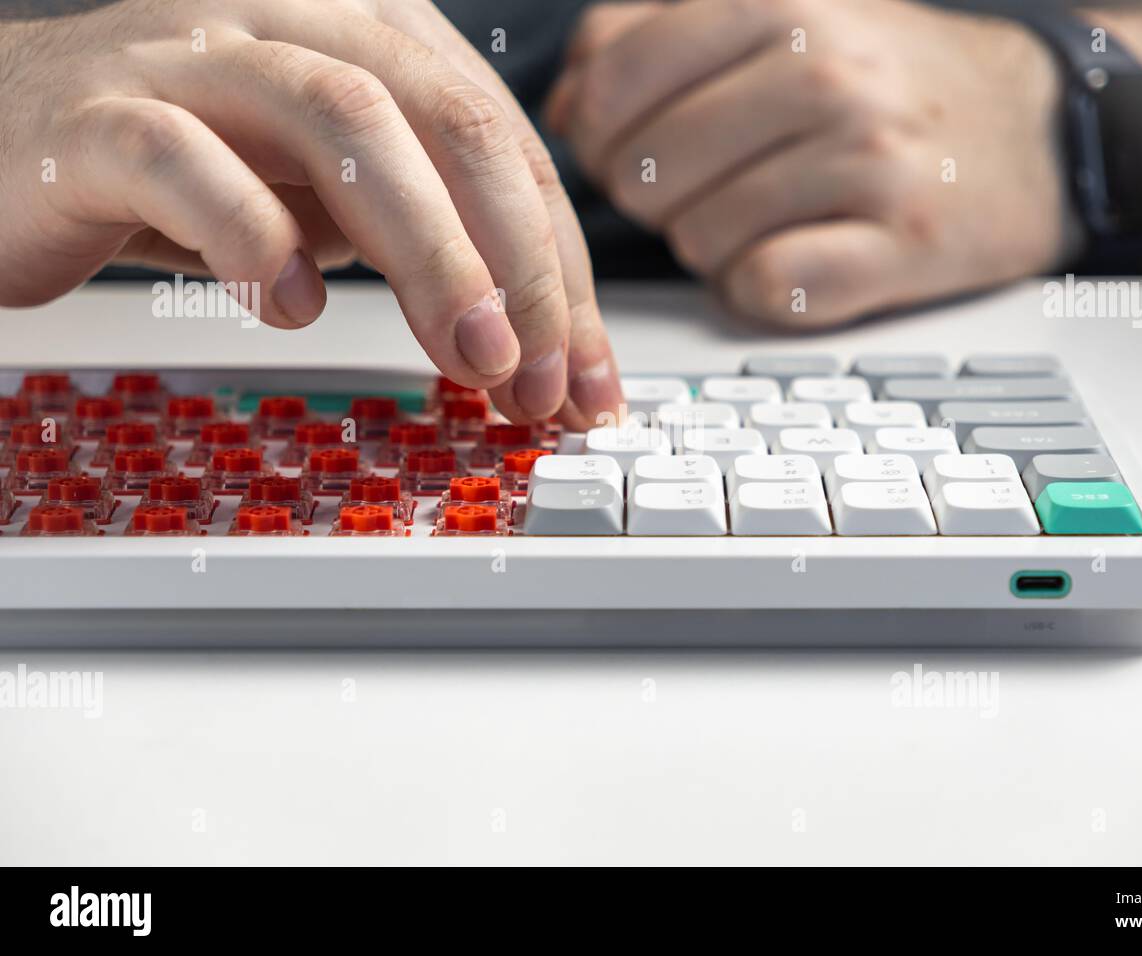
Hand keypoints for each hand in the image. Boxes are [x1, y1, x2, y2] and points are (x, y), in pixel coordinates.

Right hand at [0, 0, 622, 426]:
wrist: (9, 137)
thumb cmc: (193, 167)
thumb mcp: (341, 199)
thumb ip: (433, 242)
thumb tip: (542, 347)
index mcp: (373, 32)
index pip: (504, 144)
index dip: (558, 268)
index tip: (579, 376)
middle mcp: (296, 21)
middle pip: (447, 120)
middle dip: (514, 262)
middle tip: (533, 375)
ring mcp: (193, 54)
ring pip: (340, 122)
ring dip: (426, 252)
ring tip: (465, 355)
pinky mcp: (97, 113)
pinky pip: (185, 159)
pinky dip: (254, 235)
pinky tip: (293, 305)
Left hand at [549, 0, 1083, 326]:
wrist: (1039, 131)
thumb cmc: (889, 83)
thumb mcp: (783, 18)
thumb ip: (658, 39)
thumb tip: (566, 103)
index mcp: (780, 5)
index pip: (610, 85)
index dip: (596, 138)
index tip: (626, 152)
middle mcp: (824, 75)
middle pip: (645, 176)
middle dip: (658, 199)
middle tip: (712, 189)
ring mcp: (868, 162)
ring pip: (699, 240)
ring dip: (715, 246)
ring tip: (771, 217)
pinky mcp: (901, 245)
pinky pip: (767, 289)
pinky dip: (764, 289)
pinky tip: (800, 258)